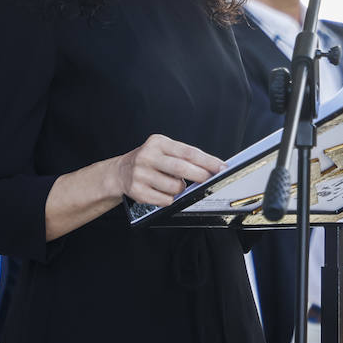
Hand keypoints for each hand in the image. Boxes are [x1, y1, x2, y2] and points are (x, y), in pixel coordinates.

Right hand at [107, 135, 224, 206]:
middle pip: (181, 168)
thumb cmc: (150, 160)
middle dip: (200, 176)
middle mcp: (148, 156)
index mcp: (158, 143)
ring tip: (174, 184)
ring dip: (181, 189)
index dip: (207, 161)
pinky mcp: (137, 190)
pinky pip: (164, 200)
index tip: (221, 167)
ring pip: (174, 187)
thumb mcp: (164, 150)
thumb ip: (184, 157)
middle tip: (210, 180)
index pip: (188, 152)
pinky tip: (163, 192)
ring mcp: (140, 173)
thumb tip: (211, 169)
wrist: (121, 171)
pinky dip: (169, 198)